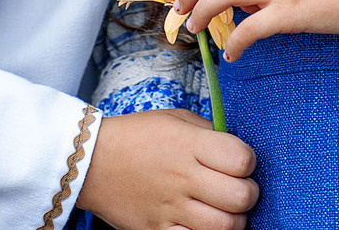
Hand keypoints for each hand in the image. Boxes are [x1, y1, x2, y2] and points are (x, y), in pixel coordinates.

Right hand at [80, 110, 256, 229]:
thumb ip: (209, 133)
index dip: (248, 162)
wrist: (90, 162)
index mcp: (188, 145)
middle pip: (240, 197)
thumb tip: (238, 152)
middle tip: (239, 189)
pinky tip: (201, 223)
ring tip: (224, 211)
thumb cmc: (136, 136)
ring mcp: (170, 208)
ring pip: (225, 227)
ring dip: (233, 220)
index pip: (242, 160)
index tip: (240, 162)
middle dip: (248, 194)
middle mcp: (182, 177)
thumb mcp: (175, 119)